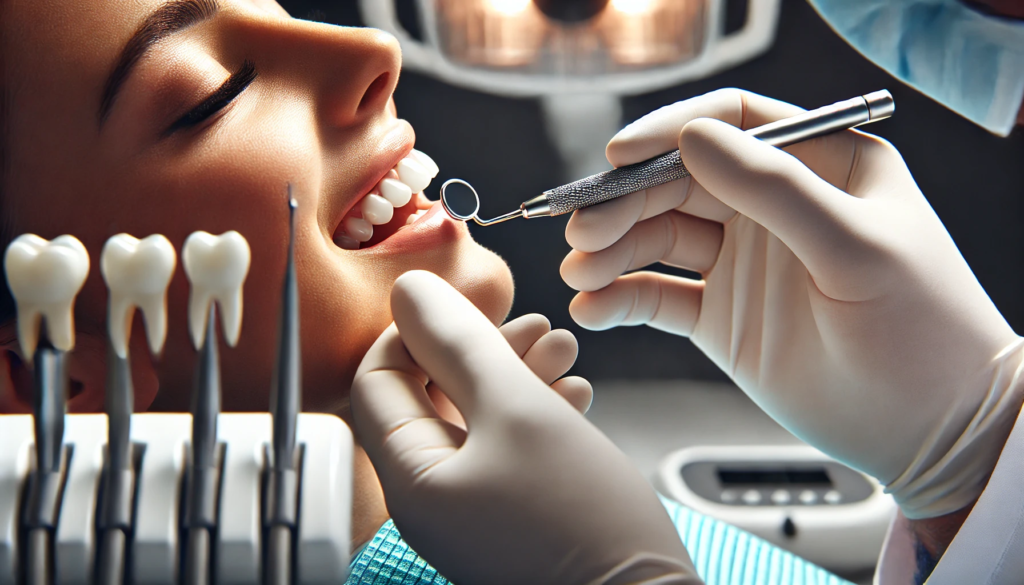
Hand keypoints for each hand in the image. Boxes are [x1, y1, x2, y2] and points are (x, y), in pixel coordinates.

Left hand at [351, 271, 700, 584]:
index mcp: (412, 479)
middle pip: (432, 396)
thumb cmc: (585, 522)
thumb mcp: (518, 409)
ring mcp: (473, 511)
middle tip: (534, 325)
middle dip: (482, 349)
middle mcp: (433, 499)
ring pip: (477, 418)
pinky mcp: (512, 516)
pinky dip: (534, 412)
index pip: (377, 380)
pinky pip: (506, 449)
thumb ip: (459, 343)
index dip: (418, 331)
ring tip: (565, 352)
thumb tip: (409, 291)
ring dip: (516, 374)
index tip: (469, 307)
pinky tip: (573, 395)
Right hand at [560, 88, 1023, 519]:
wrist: (933, 429)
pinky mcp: (722, 315)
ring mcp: (744, 262)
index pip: (734, 126)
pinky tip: (595, 308)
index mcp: (822, 168)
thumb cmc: (922, 331)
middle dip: (626, 203)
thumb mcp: (857, 248)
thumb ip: (775, 189)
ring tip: (581, 274)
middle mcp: (774, 208)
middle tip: (586, 231)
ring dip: (612, 251)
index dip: (670, 133)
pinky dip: (621, 298)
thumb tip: (693, 137)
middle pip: (680, 183)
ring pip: (659, 238)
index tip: (618, 158)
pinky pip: (658, 296)